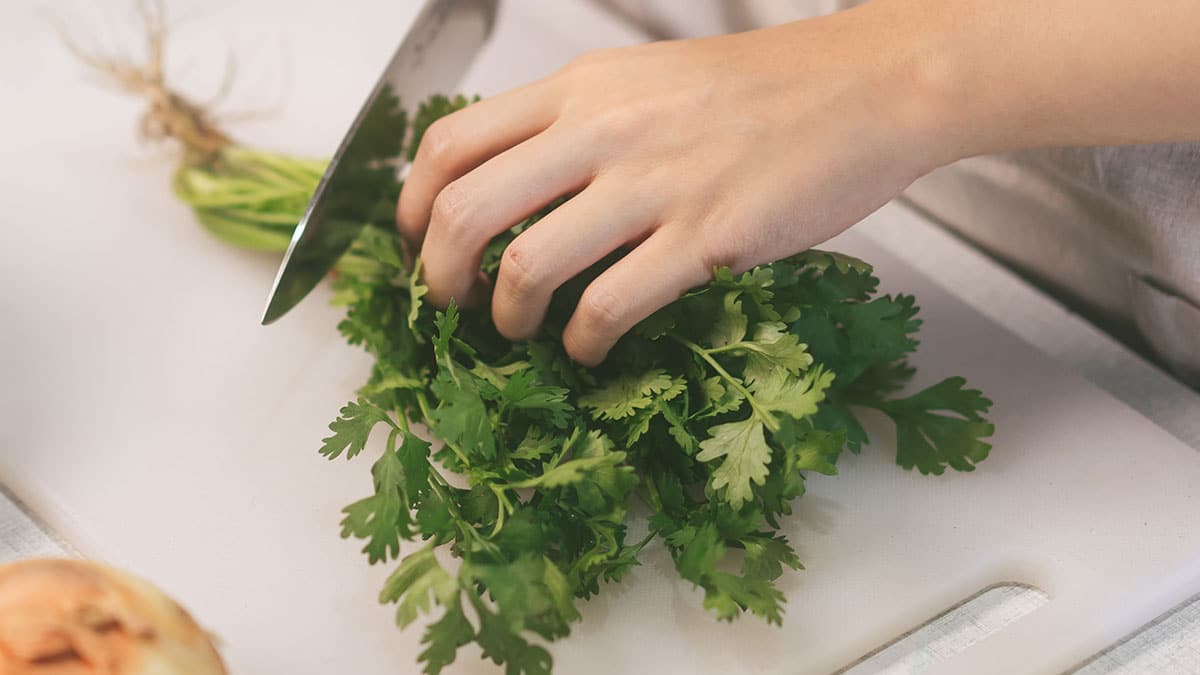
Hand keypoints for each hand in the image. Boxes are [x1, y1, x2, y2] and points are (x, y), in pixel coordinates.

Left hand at [397, 4, 947, 365]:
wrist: (868, 86)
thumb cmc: (762, 88)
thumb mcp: (646, 79)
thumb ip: (577, 122)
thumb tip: (513, 183)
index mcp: (581, 88)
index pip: (452, 143)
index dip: (413, 205)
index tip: (418, 244)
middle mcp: (603, 130)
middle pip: (466, 210)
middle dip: (440, 275)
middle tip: (452, 304)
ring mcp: (655, 185)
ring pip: (528, 265)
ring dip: (508, 317)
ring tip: (520, 332)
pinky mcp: (709, 238)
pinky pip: (611, 305)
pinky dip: (582, 342)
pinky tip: (589, 348)